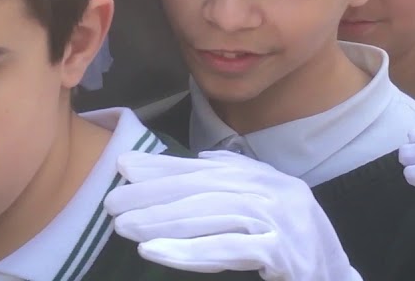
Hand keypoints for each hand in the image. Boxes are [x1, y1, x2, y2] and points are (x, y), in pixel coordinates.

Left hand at [105, 151, 360, 280]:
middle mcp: (281, 193)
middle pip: (208, 187)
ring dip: (163, 220)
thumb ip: (243, 185)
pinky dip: (188, 250)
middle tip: (112, 201)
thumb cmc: (301, 256)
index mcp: (274, 180)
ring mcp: (285, 221)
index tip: (125, 166)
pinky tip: (154, 250)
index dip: (167, 167)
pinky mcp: (285, 254)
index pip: (211, 168)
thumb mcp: (272, 214)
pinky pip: (229, 249)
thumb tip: (205, 157)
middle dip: (156, 193)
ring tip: (124, 226)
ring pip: (214, 214)